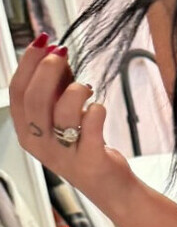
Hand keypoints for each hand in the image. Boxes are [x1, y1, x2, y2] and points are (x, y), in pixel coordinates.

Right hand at [8, 35, 132, 200]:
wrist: (109, 185)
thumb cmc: (83, 146)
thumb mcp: (62, 115)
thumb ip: (56, 87)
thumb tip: (56, 52)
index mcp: (27, 131)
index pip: (17, 92)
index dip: (28, 63)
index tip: (42, 41)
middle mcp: (40, 144)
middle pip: (35, 100)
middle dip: (47, 70)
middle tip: (62, 54)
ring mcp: (63, 155)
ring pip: (62, 114)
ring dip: (75, 90)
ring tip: (86, 87)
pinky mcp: (89, 161)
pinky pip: (90, 128)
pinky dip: (96, 111)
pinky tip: (98, 108)